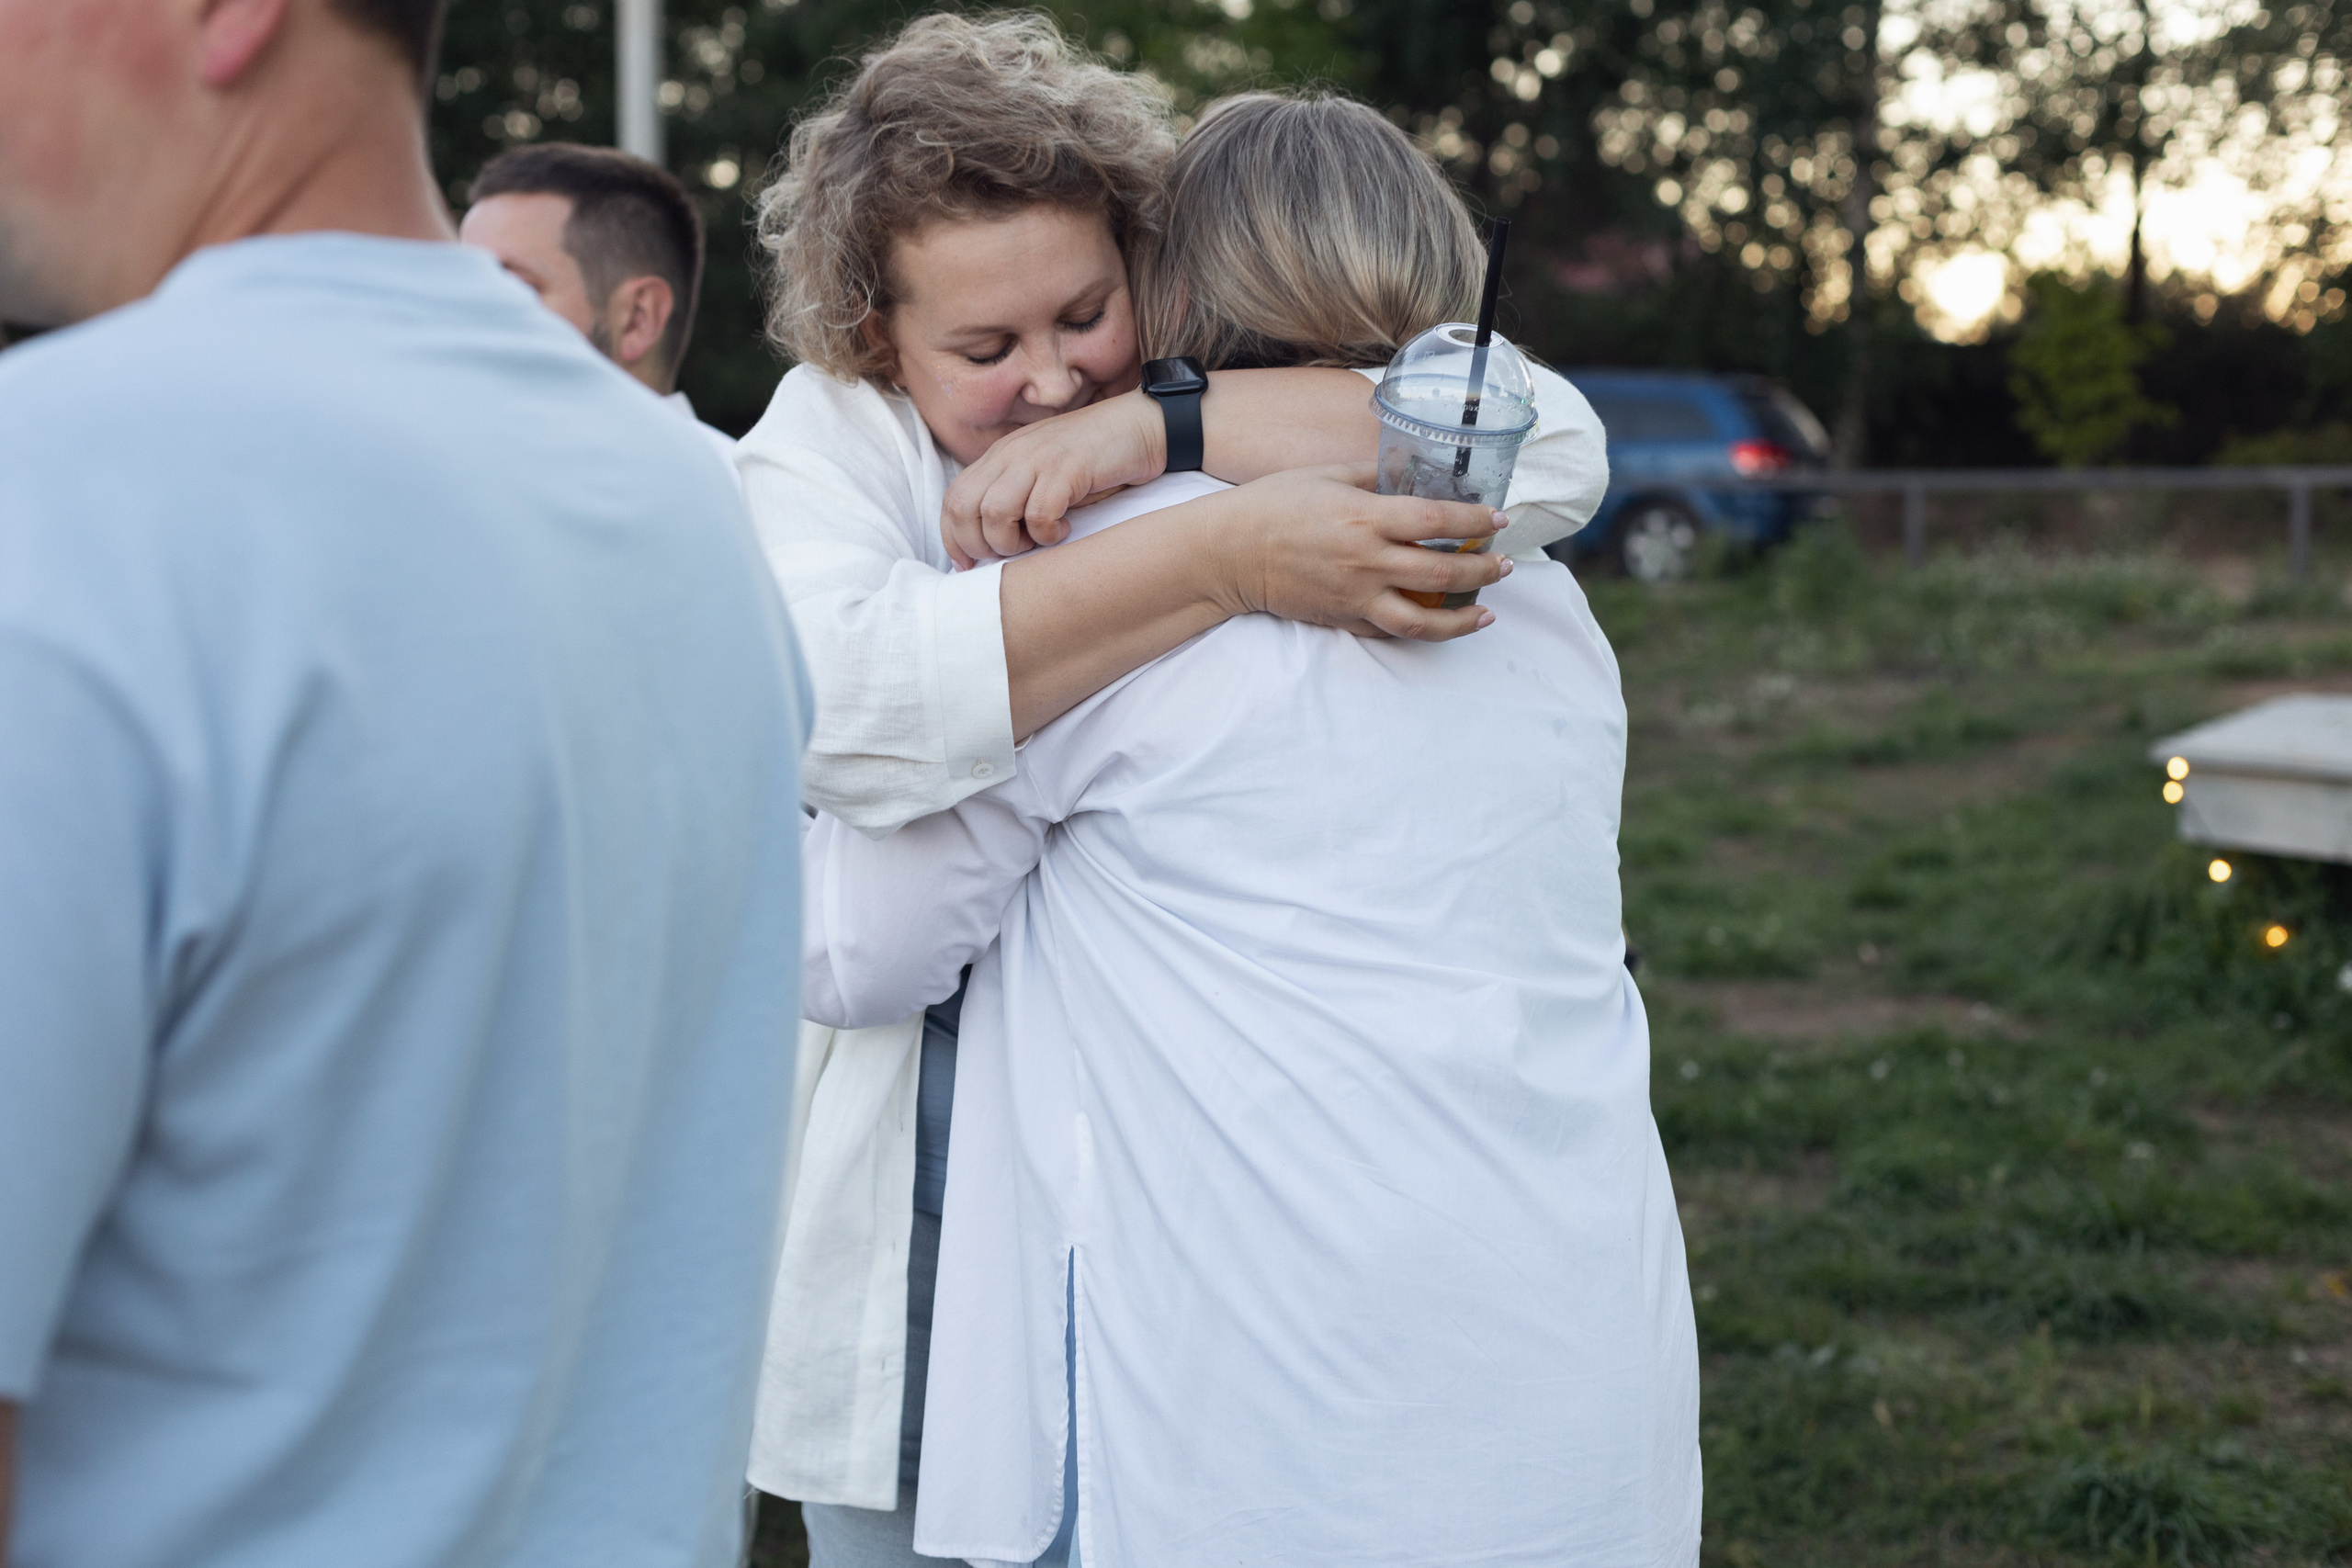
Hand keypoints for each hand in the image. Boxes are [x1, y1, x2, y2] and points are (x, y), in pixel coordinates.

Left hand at [942, 391, 1164, 568]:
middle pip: (963, 508)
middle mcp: (1011, 455)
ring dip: (1012, 542)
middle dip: (980, 545)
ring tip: (1037, 540)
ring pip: (993, 512)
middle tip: (1013, 552)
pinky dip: (1048, 533)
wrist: (1141, 426)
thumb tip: (990, 547)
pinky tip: (1066, 527)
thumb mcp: (1043, 475)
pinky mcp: (1066, 468)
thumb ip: (1014, 498)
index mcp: (1000, 457)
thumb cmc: (1094, 462)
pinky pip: (1039, 514)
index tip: (969, 565)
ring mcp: (1037, 459)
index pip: (953, 500)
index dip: (953, 539)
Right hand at [1202, 464, 1510, 641]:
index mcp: (1365, 517)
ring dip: (1462, 617)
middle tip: (1505, 565)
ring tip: (1487, 612)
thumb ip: (1371, 475)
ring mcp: (1356, 596)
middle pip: (1442, 570)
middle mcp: (1367, 561)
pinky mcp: (1343, 619)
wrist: (1229, 553)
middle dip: (1483, 569)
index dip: (1475, 520)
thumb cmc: (1272, 505)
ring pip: (1423, 619)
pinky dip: (1421, 630)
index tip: (1497, 519)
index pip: (1437, 520)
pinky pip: (1390, 631)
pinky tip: (1440, 623)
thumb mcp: (1325, 474)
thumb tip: (1409, 476)